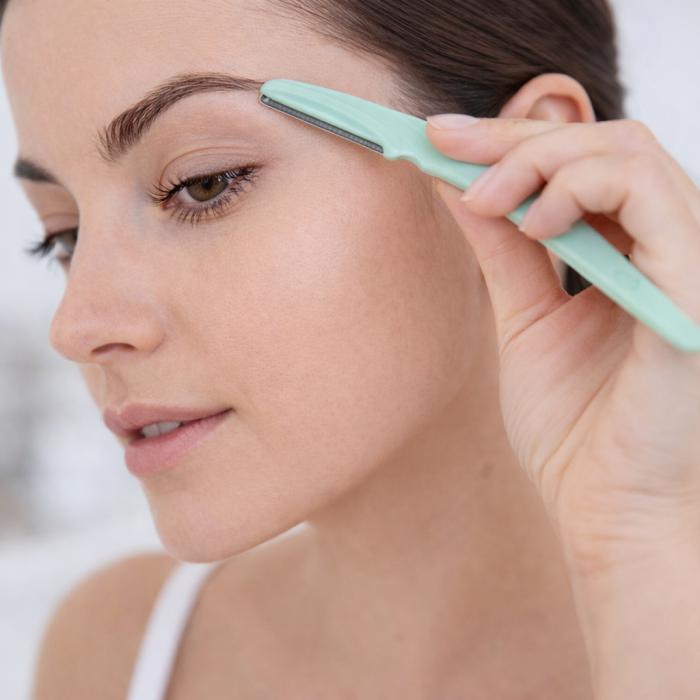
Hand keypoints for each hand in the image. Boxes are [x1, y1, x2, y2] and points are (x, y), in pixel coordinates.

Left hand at [426, 115, 699, 696]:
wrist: (604, 507)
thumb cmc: (574, 429)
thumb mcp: (524, 319)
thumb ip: (502, 250)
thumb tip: (458, 186)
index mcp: (629, 255)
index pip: (577, 165)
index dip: (506, 141)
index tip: (435, 138)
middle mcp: (666, 247)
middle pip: (602, 144)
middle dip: (514, 138)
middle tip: (442, 147)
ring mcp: (688, 262)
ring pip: (628, 154)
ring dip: (543, 161)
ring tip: (487, 199)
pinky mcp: (695, 290)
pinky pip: (651, 201)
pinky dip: (583, 192)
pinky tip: (532, 223)